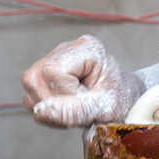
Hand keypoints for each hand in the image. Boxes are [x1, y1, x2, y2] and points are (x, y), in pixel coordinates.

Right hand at [20, 35, 146, 127]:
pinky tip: (68, 108)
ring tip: (76, 108)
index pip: (53, 72)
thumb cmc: (122, 101)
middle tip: (82, 108)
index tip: (88, 101)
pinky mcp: (48, 71)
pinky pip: (31, 94)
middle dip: (55, 102)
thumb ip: (74, 111)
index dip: (65, 94)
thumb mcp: (103, 109)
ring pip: (30, 85)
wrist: (128, 101)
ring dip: (50, 107)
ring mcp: (56, 58)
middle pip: (34, 77)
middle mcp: (68, 47)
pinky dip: (47, 109)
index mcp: (87, 48)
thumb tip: (39, 112)